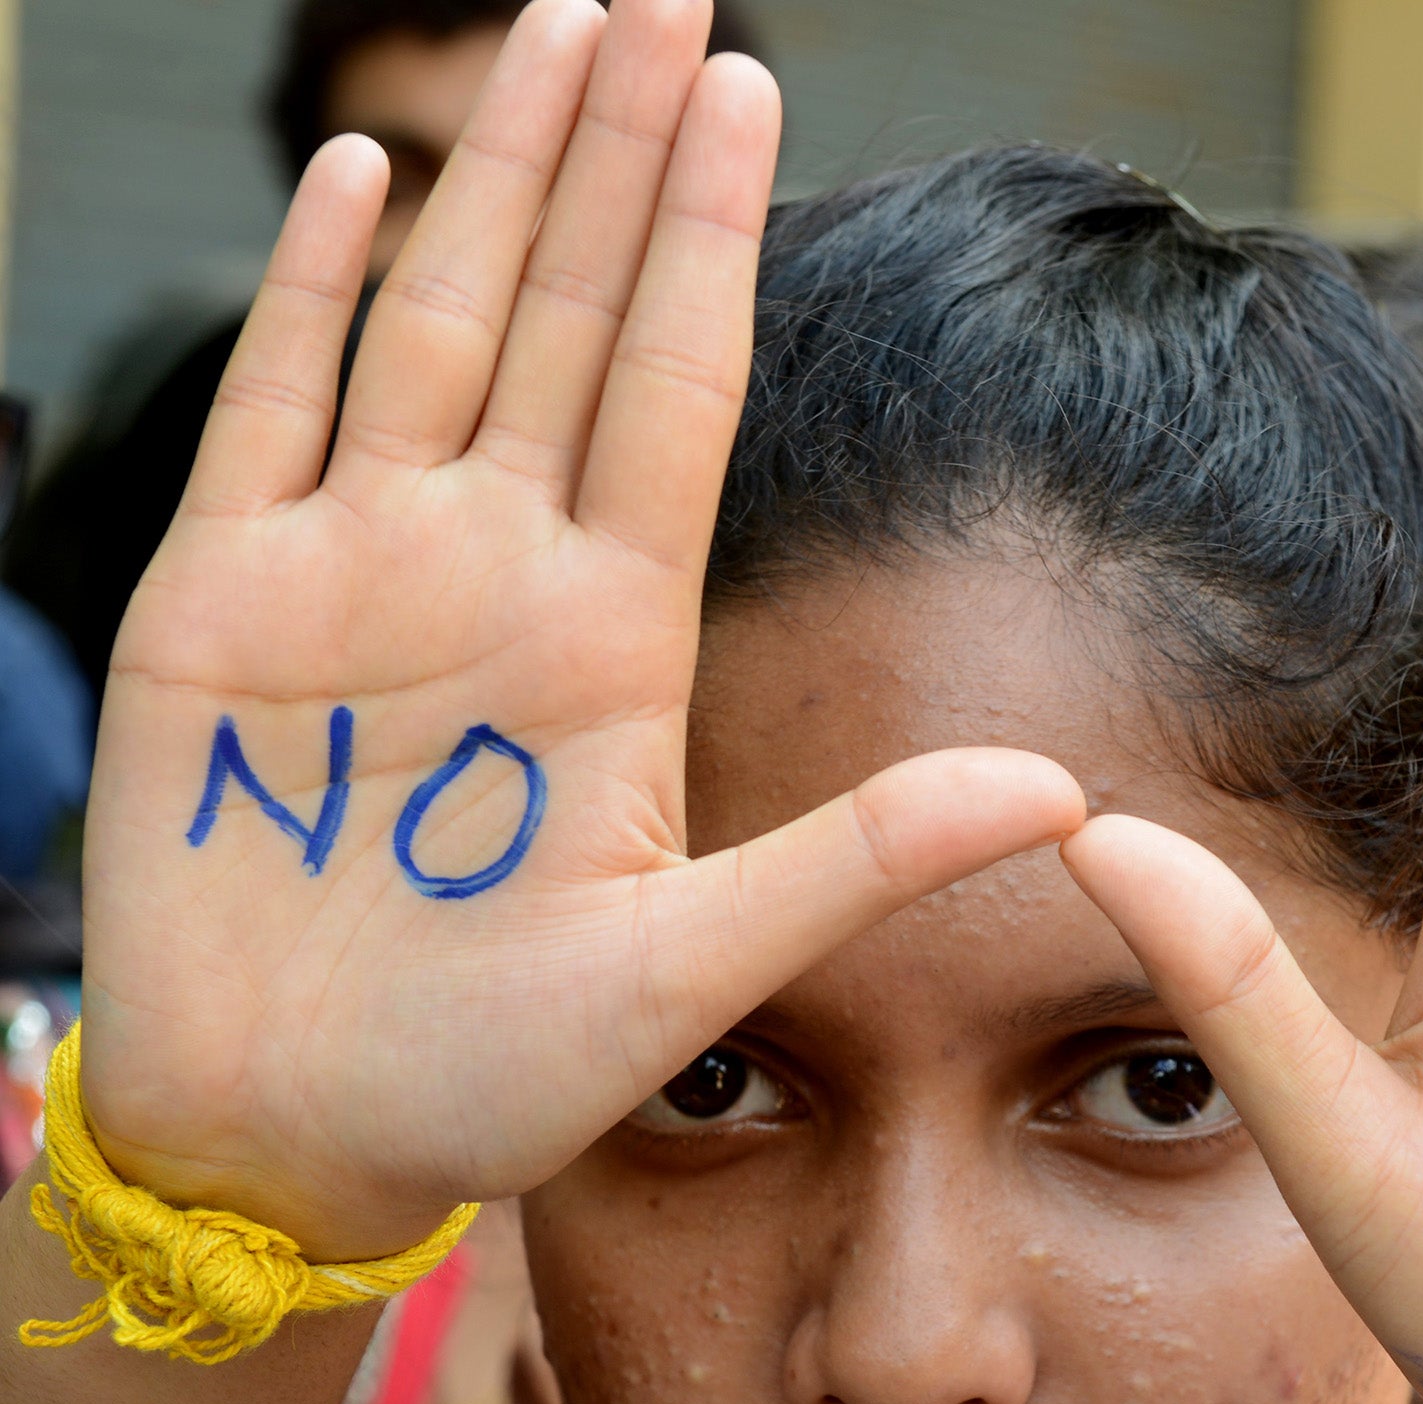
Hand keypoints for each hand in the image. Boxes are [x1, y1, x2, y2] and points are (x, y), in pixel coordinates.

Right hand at [82, 0, 1082, 1260]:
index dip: (714, 236)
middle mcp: (498, 570)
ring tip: (551, 28)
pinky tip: (365, 177)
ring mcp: (358, 568)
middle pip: (576, 317)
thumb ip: (862, 857)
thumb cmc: (486, 1074)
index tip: (754, 88)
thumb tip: (1067, 791)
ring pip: (440, 322)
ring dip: (495, 176)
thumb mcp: (690, 965)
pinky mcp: (215, 601)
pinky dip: (310, 291)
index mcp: (612, 633)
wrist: (293, 1134)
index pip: (679, 387)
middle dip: (619, 154)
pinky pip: (271, 409)